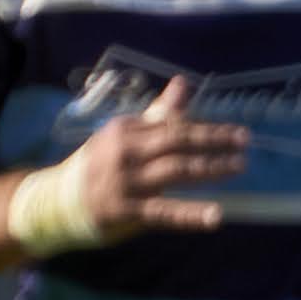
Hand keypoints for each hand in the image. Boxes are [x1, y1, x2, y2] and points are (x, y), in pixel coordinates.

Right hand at [66, 74, 249, 233]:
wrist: (56, 201)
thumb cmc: (98, 165)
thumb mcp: (123, 135)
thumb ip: (157, 114)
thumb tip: (183, 83)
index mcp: (126, 130)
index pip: (173, 125)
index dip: (206, 129)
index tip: (237, 132)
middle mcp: (125, 152)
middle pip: (177, 141)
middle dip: (213, 140)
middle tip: (244, 142)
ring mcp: (125, 182)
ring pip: (175, 171)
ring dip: (210, 168)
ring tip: (237, 166)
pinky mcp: (125, 211)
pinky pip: (164, 212)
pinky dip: (190, 215)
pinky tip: (215, 216)